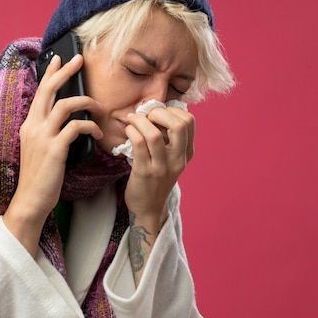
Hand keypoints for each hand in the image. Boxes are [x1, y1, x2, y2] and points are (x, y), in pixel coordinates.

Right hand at [3, 54, 103, 254]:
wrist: (30, 200)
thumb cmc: (39, 176)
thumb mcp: (39, 148)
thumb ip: (48, 132)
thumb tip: (67, 120)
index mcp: (29, 124)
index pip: (40, 92)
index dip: (51, 73)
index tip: (61, 59)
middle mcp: (33, 126)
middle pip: (49, 90)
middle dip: (65, 72)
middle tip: (80, 60)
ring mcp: (43, 137)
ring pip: (65, 105)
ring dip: (86, 102)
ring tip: (100, 108)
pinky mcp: (55, 149)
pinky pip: (76, 128)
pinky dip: (90, 126)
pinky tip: (98, 134)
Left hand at [123, 106, 194, 223]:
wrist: (148, 207)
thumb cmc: (156, 178)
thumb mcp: (170, 159)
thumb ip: (168, 138)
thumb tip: (154, 110)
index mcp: (187, 153)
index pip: (189, 121)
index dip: (171, 110)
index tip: (157, 113)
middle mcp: (178, 159)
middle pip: (179, 124)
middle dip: (159, 112)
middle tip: (146, 115)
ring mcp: (162, 167)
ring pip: (153, 134)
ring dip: (139, 121)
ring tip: (132, 119)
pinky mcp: (144, 172)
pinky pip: (138, 144)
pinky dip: (131, 131)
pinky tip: (128, 131)